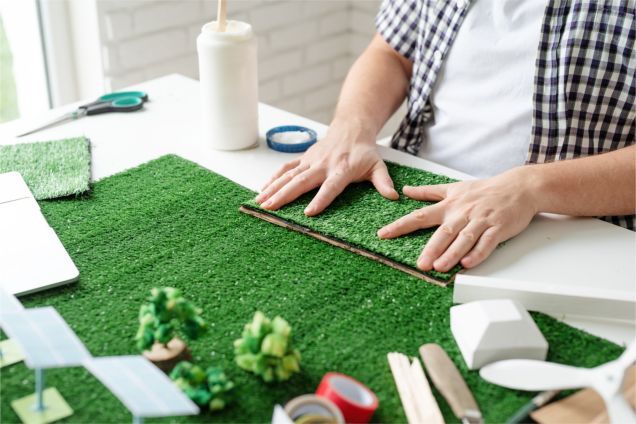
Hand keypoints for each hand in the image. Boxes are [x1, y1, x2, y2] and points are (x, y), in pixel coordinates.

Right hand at [256, 123, 398, 215]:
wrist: (351, 128)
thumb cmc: (364, 152)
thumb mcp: (378, 166)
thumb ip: (383, 182)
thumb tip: (393, 196)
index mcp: (341, 169)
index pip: (330, 187)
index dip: (320, 199)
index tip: (308, 213)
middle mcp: (323, 165)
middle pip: (302, 182)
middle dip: (285, 196)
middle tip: (271, 208)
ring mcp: (310, 161)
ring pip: (289, 176)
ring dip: (273, 189)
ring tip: (260, 203)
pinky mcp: (303, 159)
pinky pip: (285, 169)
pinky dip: (273, 179)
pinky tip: (262, 190)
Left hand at [377, 167, 538, 271]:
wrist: (519, 187)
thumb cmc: (485, 190)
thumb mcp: (454, 188)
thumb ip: (428, 192)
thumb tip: (406, 191)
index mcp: (450, 205)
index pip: (421, 215)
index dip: (401, 225)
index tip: (384, 234)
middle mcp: (463, 213)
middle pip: (444, 232)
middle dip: (431, 249)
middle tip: (420, 264)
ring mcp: (481, 221)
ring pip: (464, 239)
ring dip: (452, 253)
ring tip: (440, 267)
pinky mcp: (498, 228)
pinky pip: (487, 243)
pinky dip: (478, 253)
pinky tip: (468, 263)